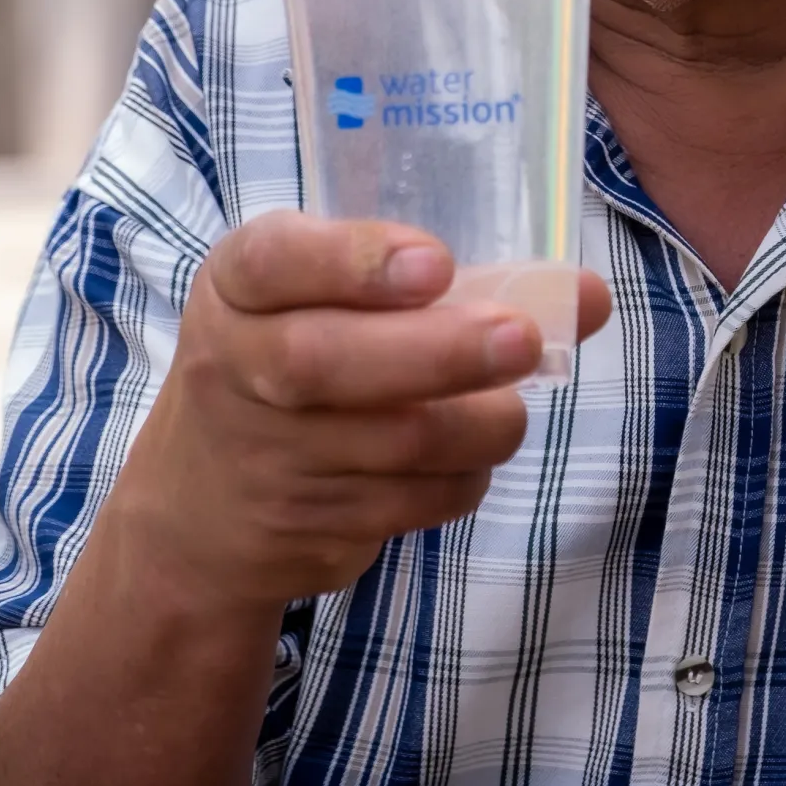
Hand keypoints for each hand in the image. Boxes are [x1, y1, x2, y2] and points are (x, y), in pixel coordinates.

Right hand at [99, 212, 611, 613]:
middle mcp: (234, 368)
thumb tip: (587, 294)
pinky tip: (471, 455)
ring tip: (510, 405)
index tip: (436, 262)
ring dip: (477, 424)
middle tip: (522, 340)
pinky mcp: (304, 526)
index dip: (354, 259)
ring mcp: (266, 457)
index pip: (274, 260)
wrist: (198, 512)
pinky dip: (463, 477)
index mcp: (236, 289)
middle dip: (441, 352)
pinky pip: (411, 502)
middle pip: (328, 362)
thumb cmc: (288, 366)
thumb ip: (428, 284)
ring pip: (392, 443)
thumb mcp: (315, 302)